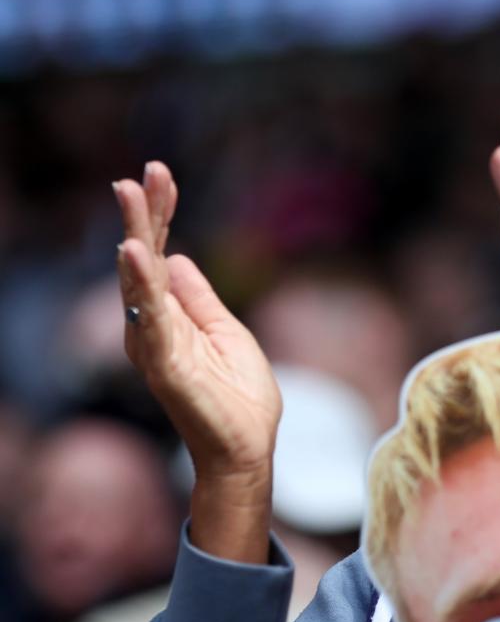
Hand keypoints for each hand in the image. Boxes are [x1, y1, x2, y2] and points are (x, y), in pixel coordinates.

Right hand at [115, 162, 281, 560]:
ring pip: (139, 282)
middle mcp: (154, 325)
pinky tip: (137, 254)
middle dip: (143, 214)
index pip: (162, 253)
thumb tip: (177, 257)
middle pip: (144, 259)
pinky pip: (150, 318)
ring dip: (136, 236)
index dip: (161, 213)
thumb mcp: (227, 331)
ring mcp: (156, 344)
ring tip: (130, 197)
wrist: (247, 447)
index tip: (160, 174)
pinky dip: (142, 286)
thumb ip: (199, 297)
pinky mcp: (165, 364)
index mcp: (172, 314)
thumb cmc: (239, 395)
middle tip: (140, 174)